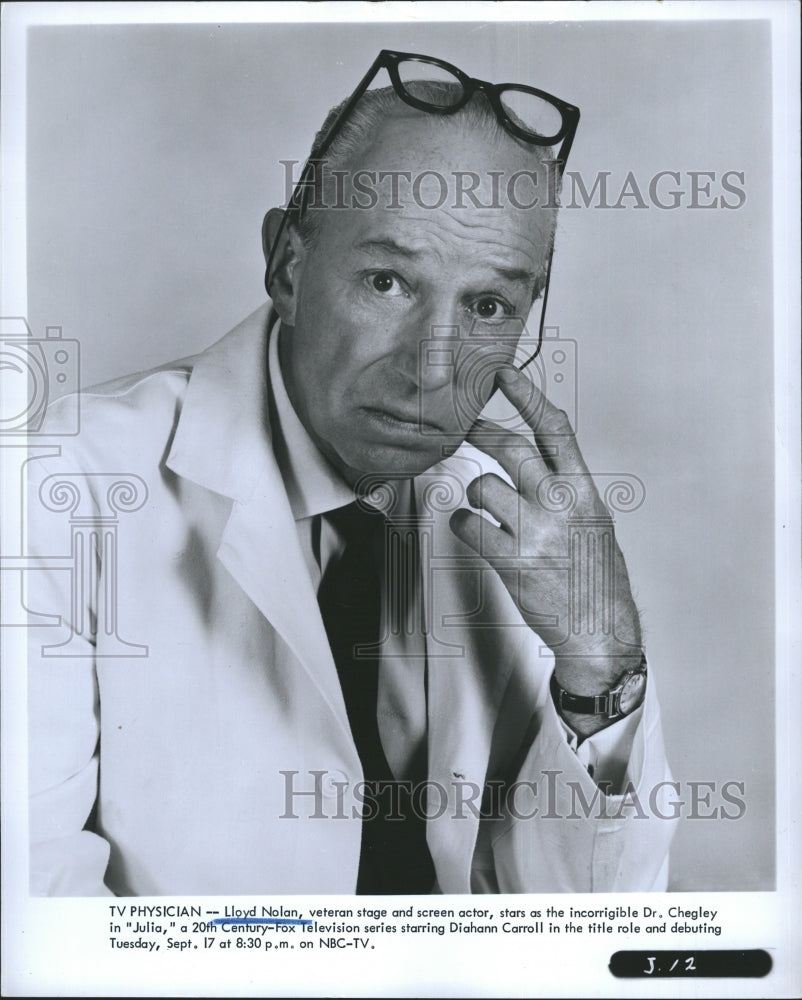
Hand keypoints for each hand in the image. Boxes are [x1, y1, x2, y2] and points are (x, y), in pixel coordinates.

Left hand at [449, 366, 642, 735]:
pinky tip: (473, 531)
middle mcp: (560, 504)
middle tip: (465, 425)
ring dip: (474, 492)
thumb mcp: (595, 523)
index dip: (527, 396)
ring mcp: (534, 532)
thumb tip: (540, 463)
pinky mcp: (511, 561)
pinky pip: (468, 525)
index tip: (505, 374)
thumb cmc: (597, 578)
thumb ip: (569, 490)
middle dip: (482, 431)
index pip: (555, 429)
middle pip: (511, 448)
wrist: (600, 632)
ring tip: (484, 508)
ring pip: (482, 486)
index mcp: (584, 491)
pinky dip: (463, 524)